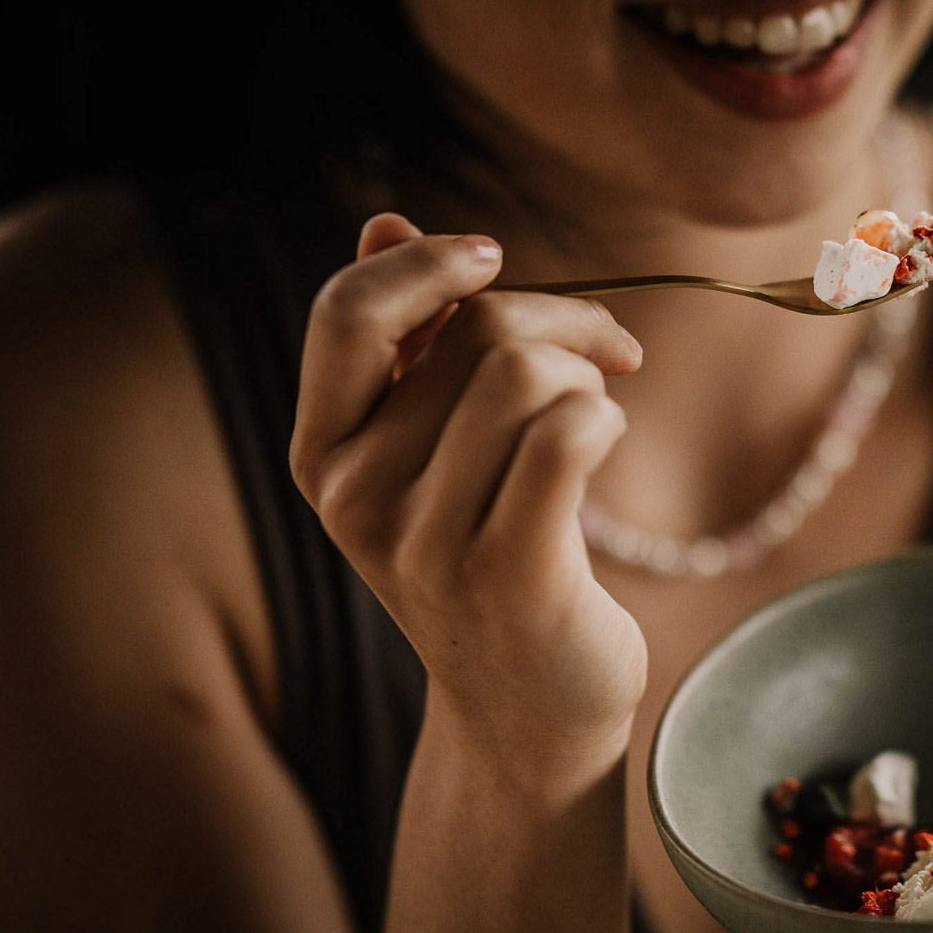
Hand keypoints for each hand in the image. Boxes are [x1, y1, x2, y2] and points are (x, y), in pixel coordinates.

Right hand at [291, 213, 647, 782]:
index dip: (424, 263)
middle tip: (608, 351)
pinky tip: (608, 443)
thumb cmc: (485, 559)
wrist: (526, 713)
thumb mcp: (423, 456)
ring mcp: (429, 544)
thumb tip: (381, 220)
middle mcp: (359, 499)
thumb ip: (402, 343)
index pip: (346, 314)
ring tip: (596, 417)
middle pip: (474, 332)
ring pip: (526, 375)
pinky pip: (569, 435)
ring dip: (587, 376)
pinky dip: (605, 418)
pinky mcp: (510, 575)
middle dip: (560, 320)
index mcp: (323, 457)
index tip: (492, 257)